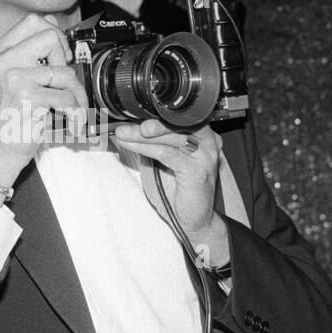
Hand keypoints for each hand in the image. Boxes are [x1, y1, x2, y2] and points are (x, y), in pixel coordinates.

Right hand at [0, 14, 90, 193]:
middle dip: (66, 57)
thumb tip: (54, 28)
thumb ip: (26, 55)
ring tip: (73, 108)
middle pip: (49, 35)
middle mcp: (4, 62)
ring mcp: (16, 79)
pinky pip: (67, 97)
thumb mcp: (6, 80)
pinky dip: (76, 112)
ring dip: (77, 93)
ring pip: (64, 70)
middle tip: (65, 79)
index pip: (32, 21)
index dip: (54, 35)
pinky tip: (72, 121)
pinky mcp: (29, 98)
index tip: (59, 56)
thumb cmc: (6, 118)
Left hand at [112, 119, 227, 263]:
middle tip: (124, 125)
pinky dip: (146, 148)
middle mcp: (208, 141)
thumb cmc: (181, 189)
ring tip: (123, 134)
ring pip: (170, 137)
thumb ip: (154, 142)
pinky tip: (131, 146)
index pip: (178, 116)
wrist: (195, 218)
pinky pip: (168, 154)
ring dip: (142, 136)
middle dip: (147, 123)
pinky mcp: (198, 171)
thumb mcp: (165, 159)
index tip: (131, 113)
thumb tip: (128, 128)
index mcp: (202, 134)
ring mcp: (205, 156)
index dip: (154, 113)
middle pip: (176, 124)